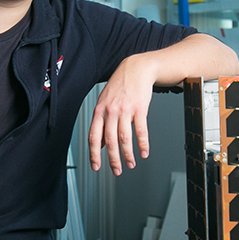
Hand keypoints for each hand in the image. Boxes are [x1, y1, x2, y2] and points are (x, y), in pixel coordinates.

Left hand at [89, 53, 157, 174]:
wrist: (136, 68)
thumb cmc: (119, 86)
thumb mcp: (105, 102)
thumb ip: (102, 122)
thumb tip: (101, 143)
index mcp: (99, 111)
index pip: (94, 137)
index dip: (94, 154)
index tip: (96, 167)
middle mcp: (111, 111)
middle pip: (110, 141)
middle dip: (113, 159)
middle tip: (117, 171)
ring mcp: (125, 110)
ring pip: (125, 138)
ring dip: (128, 155)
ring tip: (131, 164)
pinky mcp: (140, 108)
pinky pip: (141, 130)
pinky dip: (143, 144)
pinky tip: (144, 152)